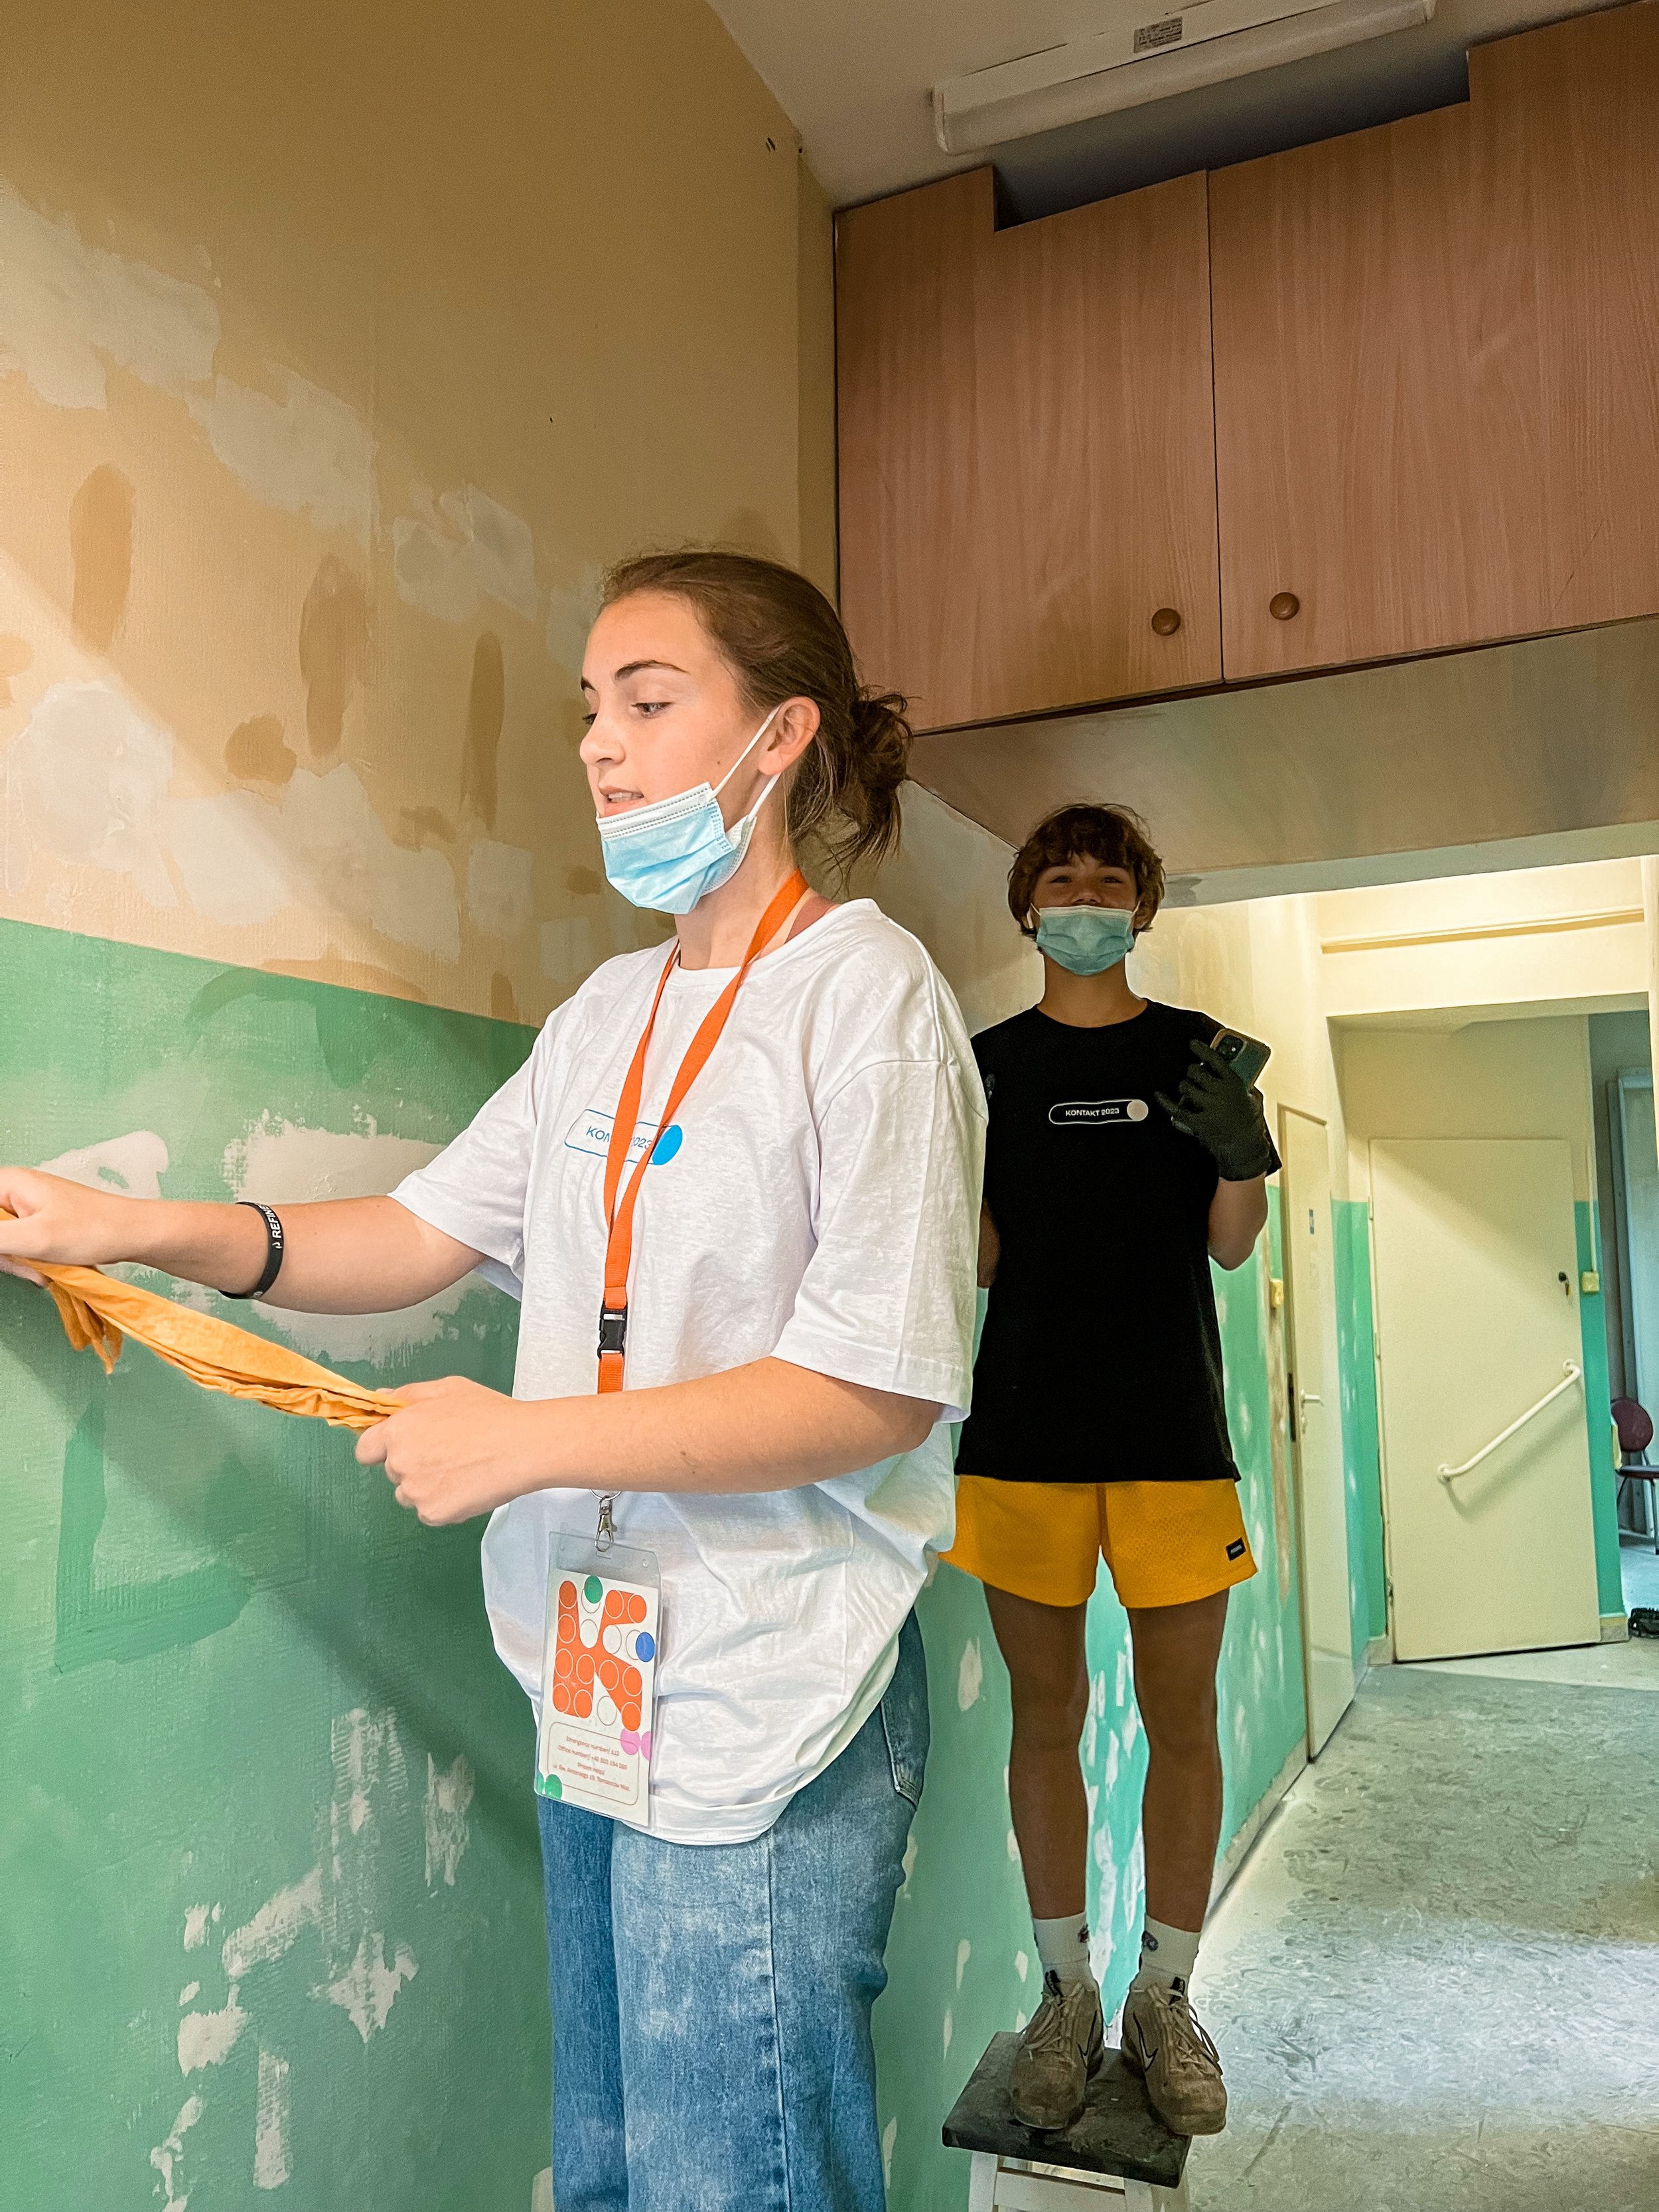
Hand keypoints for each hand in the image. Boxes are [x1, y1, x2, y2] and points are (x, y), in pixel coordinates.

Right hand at [0, 1167, 145, 1285]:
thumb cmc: (92, 1230)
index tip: (6, 1250)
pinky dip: (31, 1263)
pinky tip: (49, 1269)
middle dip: (4, 1255)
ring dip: (19, 1263)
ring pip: (1, 1243)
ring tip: (44, 1267)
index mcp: (8, 1183)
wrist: (136, 1235)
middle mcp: (14, 1192)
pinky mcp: (39, 1226)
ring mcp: (27, 1209)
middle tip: (27, 1263)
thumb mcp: (32, 1238)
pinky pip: (19, 1248)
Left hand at [356, 1375, 545, 1525]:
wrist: (524, 1446)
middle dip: (413, 1464)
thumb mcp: (448, 1389)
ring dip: (427, 1487)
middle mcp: (400, 1463)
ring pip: (410, 1494)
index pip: (365, 1450)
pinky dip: (445, 1504)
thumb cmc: (491, 1414)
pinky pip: (430, 1512)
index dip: (380, 1448)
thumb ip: (408, 1395)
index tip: (401, 1447)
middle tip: (448, 1452)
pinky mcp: (434, 1513)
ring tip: (462, 1469)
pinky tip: (469, 1486)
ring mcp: (416, 1491)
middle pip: (392, 1472)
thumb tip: (381, 1398)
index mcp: (399, 1430)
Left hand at [1155, 1041, 1278, 1180]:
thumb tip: (1235, 1070)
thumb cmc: (1250, 1122)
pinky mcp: (1198, 1123)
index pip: (1216, 1060)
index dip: (1202, 1050)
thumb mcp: (1254, 1098)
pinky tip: (1159, 1095)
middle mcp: (1221, 1094)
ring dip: (1185, 1086)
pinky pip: (1176, 1109)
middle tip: (1193, 1073)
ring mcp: (1209, 1108)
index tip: (1193, 1043)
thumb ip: (1244, 1084)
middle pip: (1197, 1072)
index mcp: (1235, 1085)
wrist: (1244, 1148)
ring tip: (1188, 1088)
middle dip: (1192, 1071)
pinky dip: (1165, 1101)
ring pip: (1186, 1087)